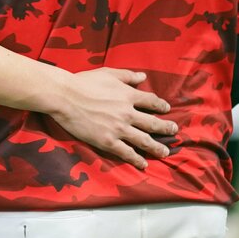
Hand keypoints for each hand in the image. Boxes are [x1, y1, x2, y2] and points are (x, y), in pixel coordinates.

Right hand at [47, 68, 176, 168]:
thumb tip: (143, 76)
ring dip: (156, 147)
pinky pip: (126, 152)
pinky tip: (143, 164)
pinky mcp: (107, 141)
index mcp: (128, 95)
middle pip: (152, 122)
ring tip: (165, 152)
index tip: (166, 109)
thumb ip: (127, 76)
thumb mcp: (107, 73)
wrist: (65, 97)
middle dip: (165, 128)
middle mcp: (128, 113)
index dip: (161, 106)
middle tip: (174, 131)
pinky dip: (136, 159)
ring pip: (144, 140)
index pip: (151, 101)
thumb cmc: (83, 82)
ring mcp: (119, 128)